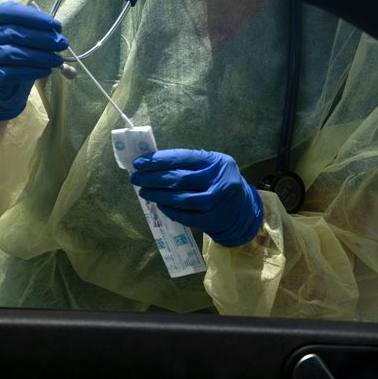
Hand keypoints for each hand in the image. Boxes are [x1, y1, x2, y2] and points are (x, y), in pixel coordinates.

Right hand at [0, 2, 66, 120]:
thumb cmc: (12, 48)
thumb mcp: (20, 33)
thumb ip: (34, 29)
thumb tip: (57, 32)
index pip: (12, 12)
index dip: (35, 18)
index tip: (56, 25)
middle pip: (16, 33)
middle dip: (43, 38)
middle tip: (63, 44)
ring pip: (16, 54)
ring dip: (41, 57)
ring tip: (58, 60)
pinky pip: (14, 73)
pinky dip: (33, 71)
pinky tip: (47, 70)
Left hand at [130, 149, 263, 247]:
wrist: (242, 209)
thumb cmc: (219, 182)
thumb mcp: (211, 166)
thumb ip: (188, 164)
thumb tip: (152, 164)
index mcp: (216, 162)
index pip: (182, 158)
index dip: (158, 160)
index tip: (139, 163)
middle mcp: (218, 181)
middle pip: (178, 179)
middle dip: (152, 178)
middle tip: (135, 178)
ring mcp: (216, 202)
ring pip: (180, 199)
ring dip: (157, 195)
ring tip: (144, 192)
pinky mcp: (211, 220)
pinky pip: (184, 216)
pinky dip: (169, 210)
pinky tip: (159, 205)